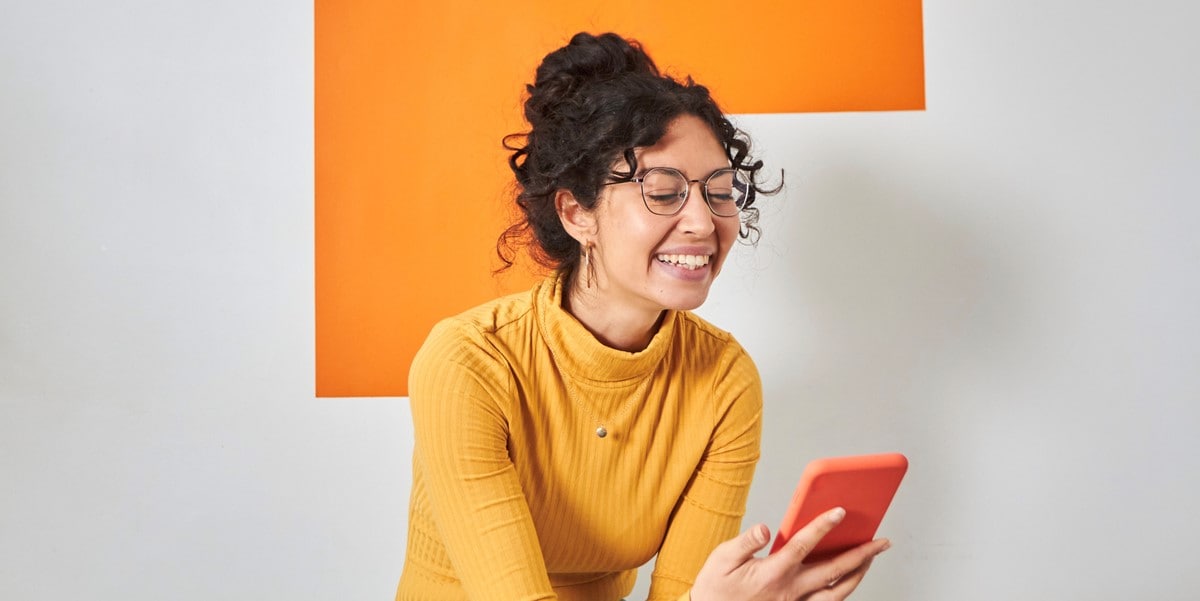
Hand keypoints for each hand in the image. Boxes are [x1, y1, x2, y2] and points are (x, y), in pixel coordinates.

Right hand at [690, 508, 889, 600]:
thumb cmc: (716, 588)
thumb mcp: (721, 559)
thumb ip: (745, 542)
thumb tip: (765, 528)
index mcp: (773, 573)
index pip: (804, 545)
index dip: (823, 527)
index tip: (840, 512)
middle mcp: (789, 591)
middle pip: (834, 571)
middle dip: (861, 554)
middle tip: (881, 541)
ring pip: (838, 593)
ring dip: (858, 574)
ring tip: (871, 559)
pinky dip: (843, 593)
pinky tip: (849, 581)